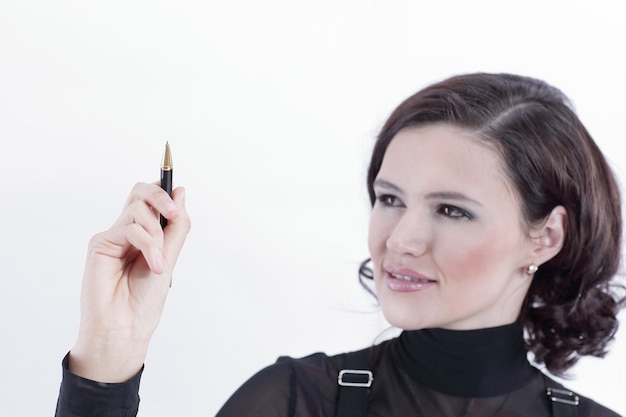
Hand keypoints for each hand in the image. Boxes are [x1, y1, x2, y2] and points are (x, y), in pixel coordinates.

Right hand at [68, 183, 190, 381]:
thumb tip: (180, 191)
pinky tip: (154, 266)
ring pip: (138, 210)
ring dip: (156, 235)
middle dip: (160, 197)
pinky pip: (130, 229)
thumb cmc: (146, 298)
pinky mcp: (100, 244)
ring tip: (158, 261)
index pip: (151, 199)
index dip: (164, 191)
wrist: (126, 325)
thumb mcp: (170, 256)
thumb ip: (176, 225)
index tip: (178, 195)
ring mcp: (113, 236)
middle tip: (173, 214)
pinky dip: (148, 245)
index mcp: (145, 234)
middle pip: (140, 193)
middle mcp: (128, 231)